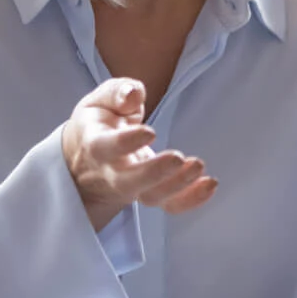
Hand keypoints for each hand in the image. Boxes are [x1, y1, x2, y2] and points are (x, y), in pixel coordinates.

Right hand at [61, 77, 215, 230]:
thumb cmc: (97, 124)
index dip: (127, 142)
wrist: (87, 159)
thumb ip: (117, 92)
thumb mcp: (99, 100)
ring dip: (177, 185)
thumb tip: (133, 94)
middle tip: (178, 158)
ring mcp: (131, 188)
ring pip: (151, 197)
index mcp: (96, 144)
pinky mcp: (150, 193)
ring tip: (198, 166)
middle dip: (155, 173)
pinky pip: (170, 205)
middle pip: (128, 182)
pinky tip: (209, 184)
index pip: (106, 148)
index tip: (150, 132)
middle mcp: (111, 172)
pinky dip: (191, 199)